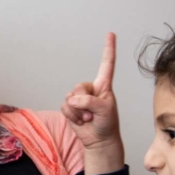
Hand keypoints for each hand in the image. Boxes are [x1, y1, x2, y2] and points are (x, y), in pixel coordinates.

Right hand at [60, 32, 124, 173]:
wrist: (98, 141)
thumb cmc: (107, 124)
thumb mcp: (105, 111)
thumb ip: (90, 102)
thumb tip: (72, 99)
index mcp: (104, 86)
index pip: (107, 64)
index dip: (108, 49)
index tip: (110, 34)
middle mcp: (91, 89)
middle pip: (79, 86)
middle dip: (83, 101)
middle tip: (91, 114)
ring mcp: (79, 98)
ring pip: (70, 97)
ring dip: (77, 111)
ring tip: (88, 118)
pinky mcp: (70, 107)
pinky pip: (64, 106)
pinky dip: (71, 116)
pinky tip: (80, 121)